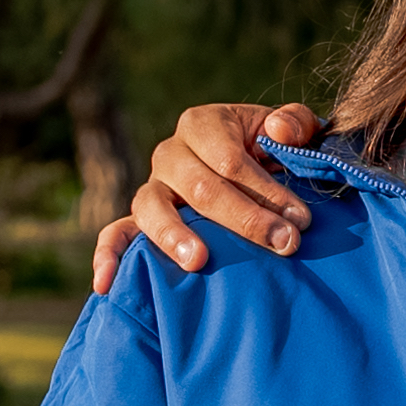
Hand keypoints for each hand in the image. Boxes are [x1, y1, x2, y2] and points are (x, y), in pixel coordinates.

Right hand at [91, 103, 322, 294]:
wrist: (256, 163)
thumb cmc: (275, 148)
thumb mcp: (291, 129)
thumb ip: (296, 122)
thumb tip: (279, 131)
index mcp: (202, 125)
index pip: (230, 161)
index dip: (266, 190)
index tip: (299, 219)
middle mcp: (170, 154)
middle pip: (200, 188)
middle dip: (245, 219)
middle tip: (284, 244)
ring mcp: (153, 187)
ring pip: (153, 208)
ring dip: (175, 236)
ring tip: (199, 261)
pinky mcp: (143, 218)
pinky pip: (116, 233)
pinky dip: (108, 256)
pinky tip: (106, 283)